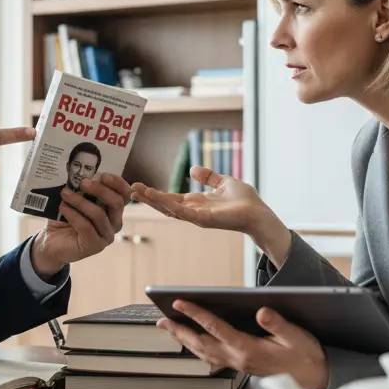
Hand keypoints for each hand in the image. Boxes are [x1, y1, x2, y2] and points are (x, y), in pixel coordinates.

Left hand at [30, 173, 133, 278]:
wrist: (52, 242)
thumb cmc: (65, 219)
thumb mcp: (76, 200)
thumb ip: (83, 189)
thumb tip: (82, 174)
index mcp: (114, 210)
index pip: (125, 195)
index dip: (117, 183)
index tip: (102, 175)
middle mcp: (115, 223)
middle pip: (116, 203)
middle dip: (100, 190)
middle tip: (83, 182)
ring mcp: (106, 236)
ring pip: (99, 214)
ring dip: (80, 201)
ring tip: (65, 193)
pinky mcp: (95, 245)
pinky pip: (86, 227)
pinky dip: (73, 215)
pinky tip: (63, 207)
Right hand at [131, 167, 292, 263]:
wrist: (258, 213)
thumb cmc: (245, 201)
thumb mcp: (224, 182)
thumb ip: (209, 177)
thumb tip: (193, 169)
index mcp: (196, 203)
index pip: (170, 198)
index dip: (155, 193)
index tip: (139, 186)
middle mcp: (193, 211)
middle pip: (165, 204)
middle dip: (148, 197)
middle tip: (129, 189)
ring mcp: (197, 216)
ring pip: (169, 208)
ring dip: (153, 201)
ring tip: (137, 192)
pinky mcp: (204, 219)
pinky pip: (182, 212)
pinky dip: (168, 205)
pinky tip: (156, 198)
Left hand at [157, 300, 329, 388]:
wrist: (313, 377)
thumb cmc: (304, 355)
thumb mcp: (296, 335)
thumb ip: (278, 323)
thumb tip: (261, 311)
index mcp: (248, 349)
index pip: (216, 328)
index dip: (196, 314)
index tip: (180, 302)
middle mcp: (238, 359)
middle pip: (201, 343)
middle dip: (179, 331)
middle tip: (160, 320)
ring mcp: (238, 365)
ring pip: (203, 353)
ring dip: (184, 340)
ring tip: (169, 329)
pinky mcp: (241, 366)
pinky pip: (212, 358)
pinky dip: (197, 348)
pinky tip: (192, 342)